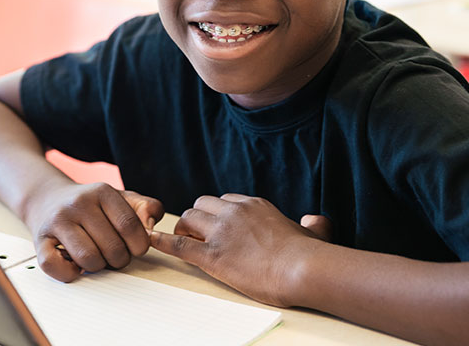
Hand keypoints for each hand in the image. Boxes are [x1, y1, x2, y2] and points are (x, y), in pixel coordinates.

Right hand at [28, 181, 164, 281]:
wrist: (49, 199)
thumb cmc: (91, 205)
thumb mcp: (122, 199)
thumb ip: (146, 208)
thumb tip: (151, 226)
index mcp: (102, 191)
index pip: (129, 225)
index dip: (138, 244)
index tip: (136, 248)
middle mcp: (78, 203)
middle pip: (112, 247)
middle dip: (120, 259)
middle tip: (115, 255)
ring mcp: (57, 221)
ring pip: (89, 259)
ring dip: (98, 267)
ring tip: (97, 257)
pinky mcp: (40, 240)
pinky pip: (57, 267)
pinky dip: (70, 273)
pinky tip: (74, 263)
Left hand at [150, 194, 331, 306]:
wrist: (302, 269)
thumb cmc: (309, 256)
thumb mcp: (313, 232)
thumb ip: (313, 224)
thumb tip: (316, 220)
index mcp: (253, 205)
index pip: (225, 200)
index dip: (218, 213)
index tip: (218, 225)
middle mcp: (234, 212)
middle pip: (202, 204)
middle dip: (196, 218)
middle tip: (196, 233)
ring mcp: (221, 232)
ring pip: (188, 219)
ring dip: (184, 229)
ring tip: (184, 241)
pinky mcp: (211, 255)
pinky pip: (179, 244)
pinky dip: (164, 241)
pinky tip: (152, 241)